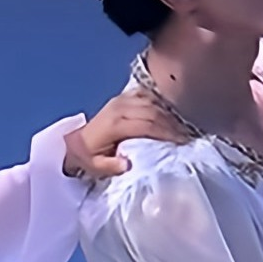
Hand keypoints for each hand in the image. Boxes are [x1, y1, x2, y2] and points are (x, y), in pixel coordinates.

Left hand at [65, 89, 189, 179]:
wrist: (76, 141)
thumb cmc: (90, 157)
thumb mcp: (97, 166)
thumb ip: (112, 166)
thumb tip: (128, 164)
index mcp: (114, 125)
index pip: (147, 125)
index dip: (167, 133)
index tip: (182, 142)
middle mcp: (118, 108)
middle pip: (153, 112)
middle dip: (172, 124)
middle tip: (186, 137)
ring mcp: (120, 100)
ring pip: (151, 103)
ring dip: (168, 114)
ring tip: (181, 128)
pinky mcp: (122, 97)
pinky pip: (145, 95)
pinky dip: (158, 102)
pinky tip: (167, 113)